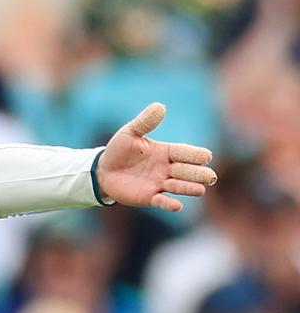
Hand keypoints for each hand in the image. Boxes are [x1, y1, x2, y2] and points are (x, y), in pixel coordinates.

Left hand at [95, 103, 216, 211]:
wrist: (102, 170)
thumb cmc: (119, 150)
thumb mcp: (130, 133)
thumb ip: (145, 122)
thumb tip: (160, 106)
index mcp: (165, 152)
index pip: (184, 152)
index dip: (195, 155)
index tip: (207, 157)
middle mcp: (166, 169)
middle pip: (186, 171)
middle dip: (198, 174)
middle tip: (211, 177)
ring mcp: (158, 183)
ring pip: (178, 186)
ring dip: (188, 188)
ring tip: (200, 190)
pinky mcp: (148, 197)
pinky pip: (161, 201)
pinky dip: (169, 203)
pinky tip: (177, 206)